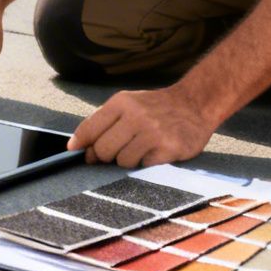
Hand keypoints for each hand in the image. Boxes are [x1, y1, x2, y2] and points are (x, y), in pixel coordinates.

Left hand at [68, 86, 219, 167]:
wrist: (195, 104)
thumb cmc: (155, 107)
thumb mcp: (128, 104)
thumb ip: (103, 122)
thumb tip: (75, 146)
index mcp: (122, 102)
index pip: (90, 129)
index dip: (81, 145)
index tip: (77, 152)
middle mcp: (136, 116)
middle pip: (103, 150)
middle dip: (106, 156)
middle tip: (116, 152)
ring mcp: (153, 133)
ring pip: (123, 162)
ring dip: (128, 161)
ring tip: (140, 149)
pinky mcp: (168, 149)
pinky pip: (144, 167)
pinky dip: (146, 164)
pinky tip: (155, 152)